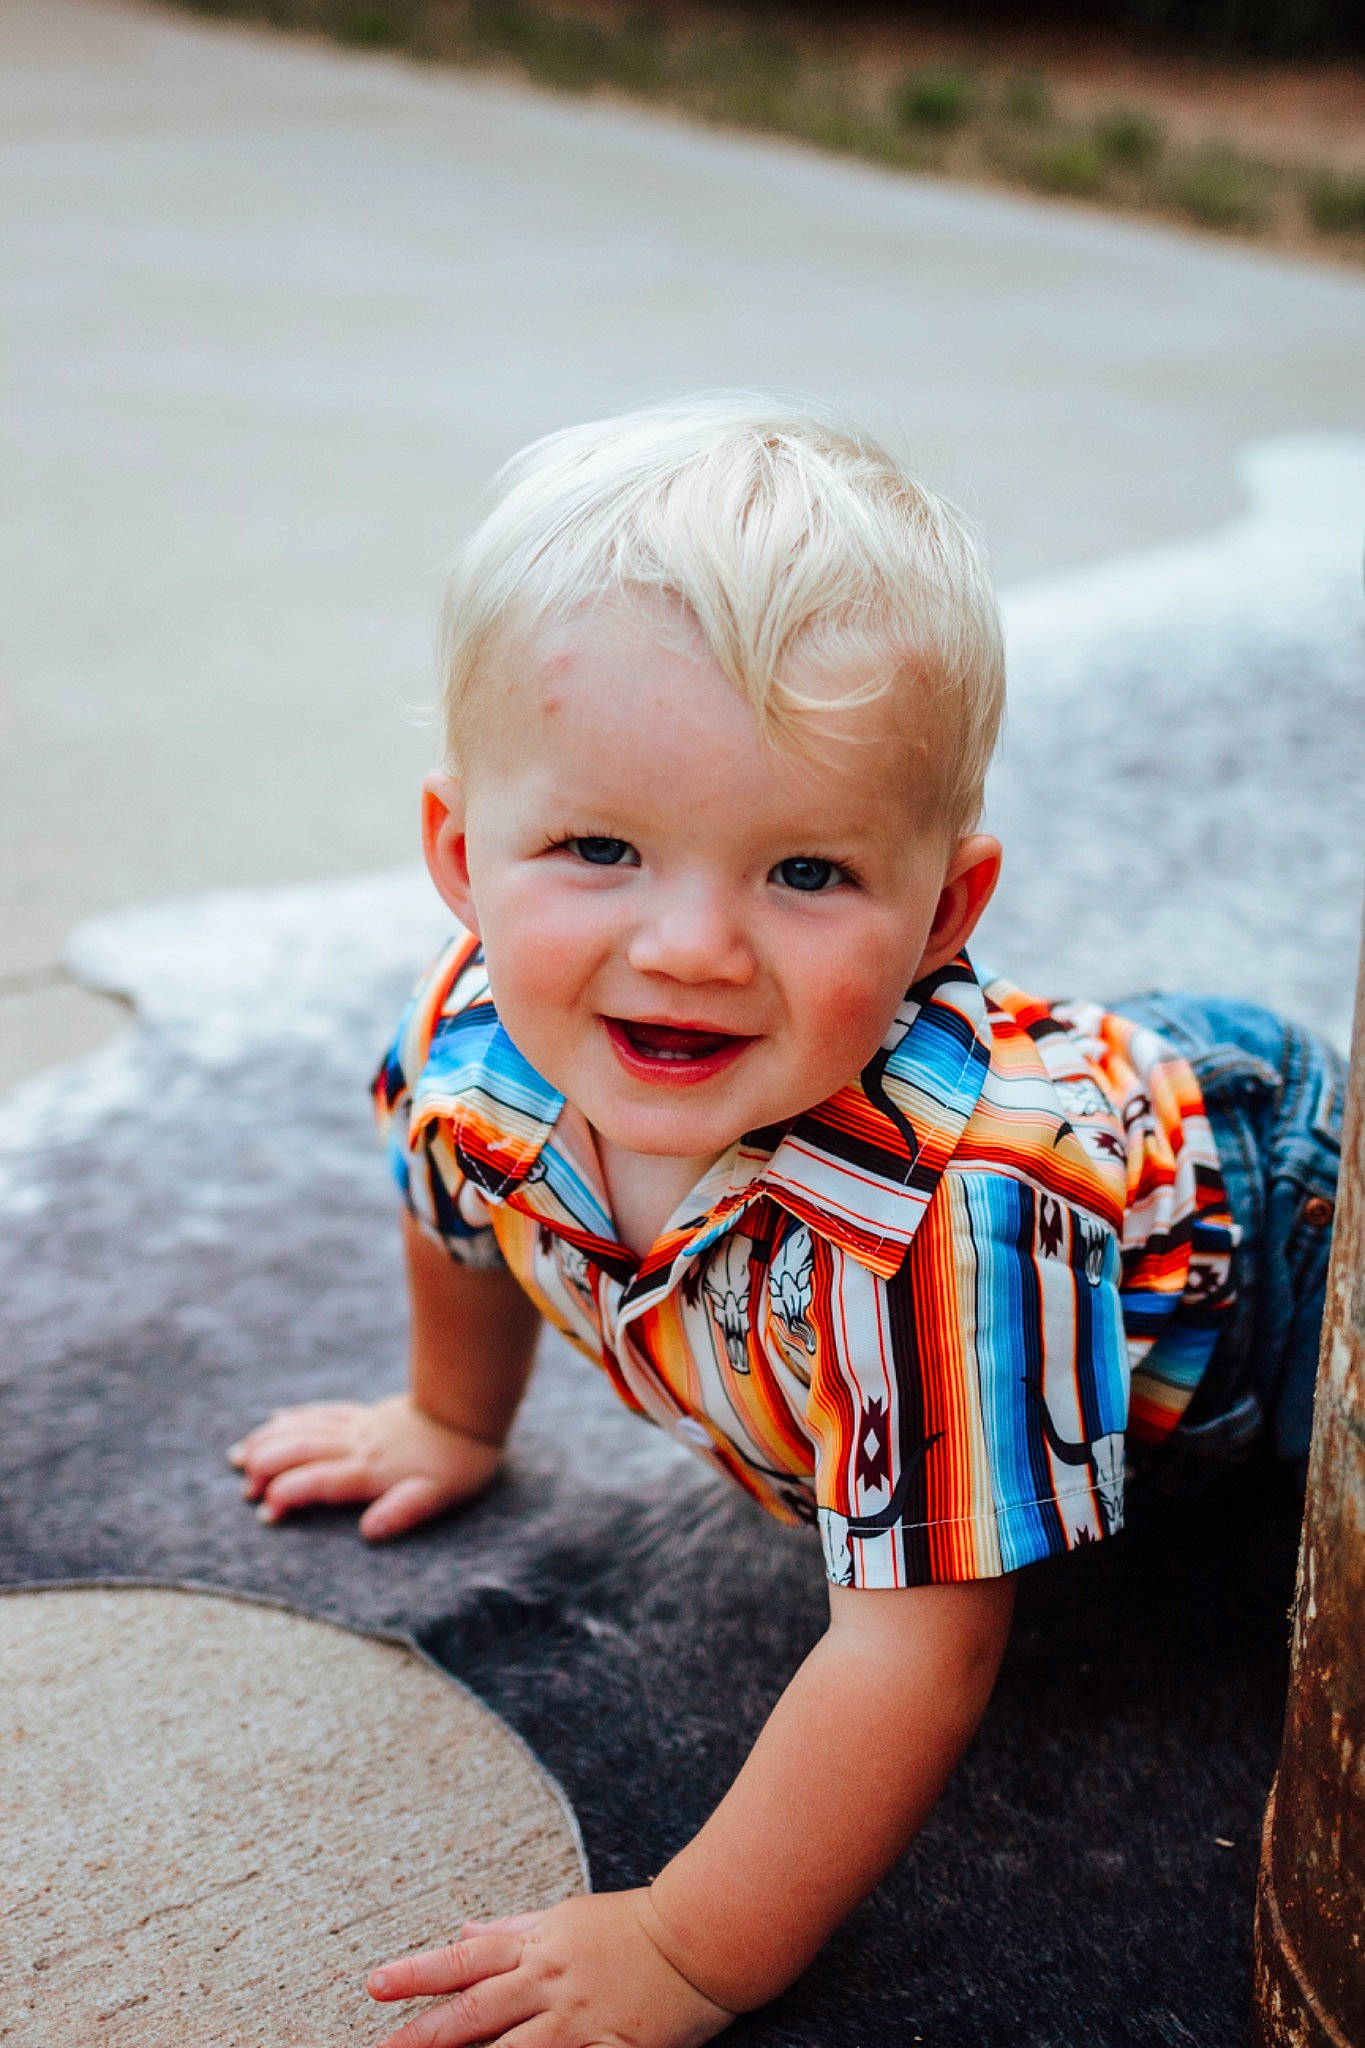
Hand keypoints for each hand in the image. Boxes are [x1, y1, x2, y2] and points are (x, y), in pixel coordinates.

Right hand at [227, 1393, 502, 1540]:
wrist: (471, 1412)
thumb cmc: (458, 1464)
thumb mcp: (440, 1496)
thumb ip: (404, 1511)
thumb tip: (369, 1532)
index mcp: (371, 1470)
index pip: (319, 1481)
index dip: (289, 1494)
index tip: (266, 1513)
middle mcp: (357, 1445)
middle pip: (300, 1451)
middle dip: (265, 1468)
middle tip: (242, 1489)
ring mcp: (358, 1427)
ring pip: (303, 1428)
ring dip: (268, 1441)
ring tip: (238, 1456)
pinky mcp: (364, 1416)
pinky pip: (321, 1413)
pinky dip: (294, 1417)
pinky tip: (276, 1419)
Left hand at [366, 1890, 734, 2047]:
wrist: (701, 1934)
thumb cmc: (631, 1923)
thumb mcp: (566, 1917)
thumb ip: (512, 1927)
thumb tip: (464, 1928)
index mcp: (538, 1947)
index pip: (465, 1959)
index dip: (417, 1972)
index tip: (374, 1984)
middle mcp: (551, 1983)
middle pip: (475, 2012)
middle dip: (423, 2035)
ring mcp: (581, 2021)